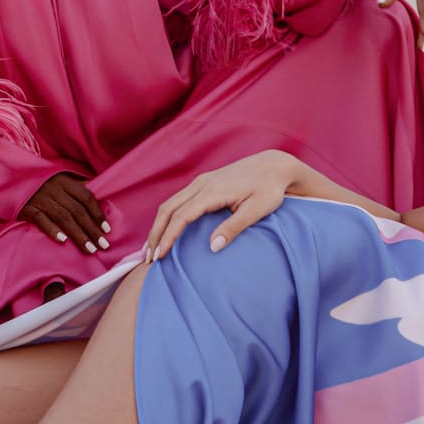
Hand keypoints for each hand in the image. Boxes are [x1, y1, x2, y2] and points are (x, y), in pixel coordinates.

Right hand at [21, 173, 109, 253]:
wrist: (10, 179)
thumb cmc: (40, 183)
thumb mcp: (59, 180)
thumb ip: (77, 188)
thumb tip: (98, 199)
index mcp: (64, 181)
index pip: (86, 198)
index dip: (97, 214)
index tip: (107, 230)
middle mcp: (54, 188)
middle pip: (77, 211)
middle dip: (92, 229)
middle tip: (103, 245)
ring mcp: (39, 198)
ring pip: (63, 218)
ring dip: (78, 234)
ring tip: (89, 249)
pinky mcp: (26, 208)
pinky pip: (41, 219)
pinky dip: (52, 230)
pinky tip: (62, 241)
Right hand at [144, 151, 306, 261]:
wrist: (274, 165)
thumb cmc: (269, 189)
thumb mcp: (256, 210)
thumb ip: (234, 228)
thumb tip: (212, 248)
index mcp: (212, 191)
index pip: (181, 217)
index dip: (168, 237)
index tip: (159, 256)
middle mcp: (201, 184)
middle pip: (167, 209)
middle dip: (155, 234)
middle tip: (148, 258)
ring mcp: (201, 181)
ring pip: (170, 203)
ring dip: (158, 225)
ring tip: (152, 248)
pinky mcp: (204, 182)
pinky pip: (178, 200)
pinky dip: (167, 216)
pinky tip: (166, 230)